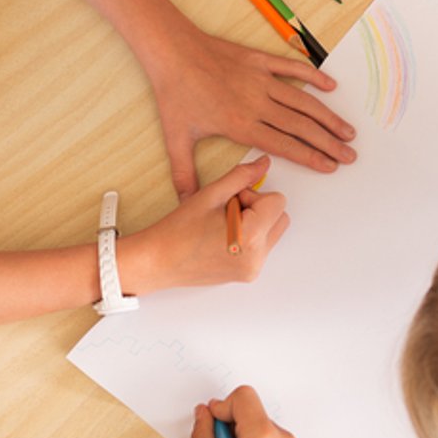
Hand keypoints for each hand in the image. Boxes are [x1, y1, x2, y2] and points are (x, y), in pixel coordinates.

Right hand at [124, 158, 290, 293]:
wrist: (157, 261)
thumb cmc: (177, 232)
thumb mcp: (211, 195)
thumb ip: (241, 176)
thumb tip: (263, 163)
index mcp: (251, 238)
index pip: (278, 202)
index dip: (254, 195)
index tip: (231, 200)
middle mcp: (256, 258)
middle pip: (280, 217)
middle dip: (259, 208)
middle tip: (227, 211)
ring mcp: (253, 269)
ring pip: (272, 232)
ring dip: (255, 222)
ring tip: (223, 225)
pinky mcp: (247, 274)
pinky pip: (262, 247)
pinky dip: (250, 237)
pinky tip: (223, 237)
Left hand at [148, 30, 355, 196]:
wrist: (172, 51)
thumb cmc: (175, 95)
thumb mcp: (176, 139)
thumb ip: (184, 175)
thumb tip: (186, 203)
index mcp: (241, 124)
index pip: (285, 146)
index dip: (311, 157)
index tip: (331, 166)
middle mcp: (257, 103)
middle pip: (302, 127)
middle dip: (329, 143)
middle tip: (350, 154)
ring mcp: (260, 80)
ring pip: (303, 101)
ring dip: (328, 116)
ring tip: (348, 130)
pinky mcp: (259, 60)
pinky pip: (292, 68)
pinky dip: (313, 77)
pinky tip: (331, 86)